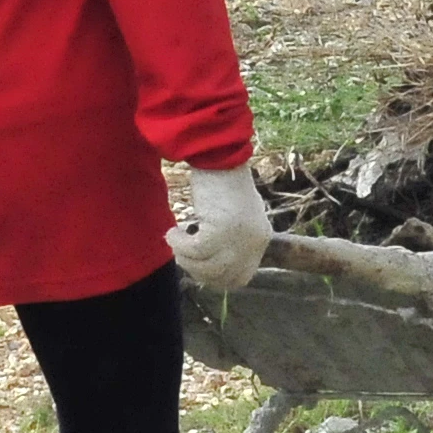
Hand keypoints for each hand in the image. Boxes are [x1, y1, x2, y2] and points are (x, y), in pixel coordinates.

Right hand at [168, 163, 272, 291]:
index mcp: (261, 238)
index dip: (216, 278)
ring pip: (205, 268)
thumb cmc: (224, 178)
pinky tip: (172, 232)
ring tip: (176, 240)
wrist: (221, 154)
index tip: (198, 265)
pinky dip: (178, 244)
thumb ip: (231, 236)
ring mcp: (238, 238)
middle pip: (221, 278)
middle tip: (183, 254)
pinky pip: (192, 251)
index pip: (241, 278)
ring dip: (185, 258)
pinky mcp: (219, 230)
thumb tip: (208, 260)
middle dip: (197, 271)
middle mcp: (253, 242)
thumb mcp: (235, 212)